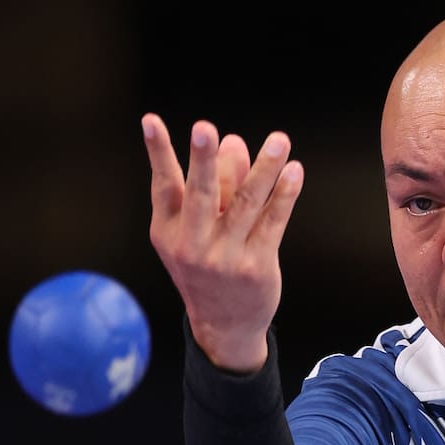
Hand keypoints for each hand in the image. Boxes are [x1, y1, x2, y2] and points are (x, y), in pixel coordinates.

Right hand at [141, 113, 303, 371]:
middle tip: (205, 127)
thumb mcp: (194, 232)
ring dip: (265, 169)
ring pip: (247, 204)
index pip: (163, 184)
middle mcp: (194, 244)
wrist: (223, 324)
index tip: (150, 120)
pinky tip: (294, 172)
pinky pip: (273, 223)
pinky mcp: (257, 266)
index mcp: (170, 231)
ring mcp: (226, 257)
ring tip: (279, 140)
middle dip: (204, 160)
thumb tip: (233, 141)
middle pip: (202, 194)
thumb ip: (212, 187)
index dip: (157, 152)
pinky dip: (285, 196)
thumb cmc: (207, 266)